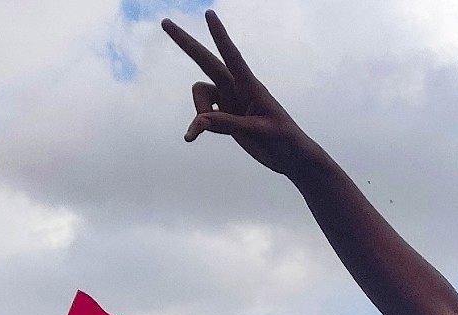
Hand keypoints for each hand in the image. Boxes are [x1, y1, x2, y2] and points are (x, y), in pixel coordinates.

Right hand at [163, 11, 319, 175]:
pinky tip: (200, 137)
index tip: (209, 14)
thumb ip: (229, 124)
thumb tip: (199, 121)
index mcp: (251, 86)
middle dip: (186, 42)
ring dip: (197, 112)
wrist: (292, 158)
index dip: (220, 36)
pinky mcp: (225, 116)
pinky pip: (202, 115)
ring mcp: (230, 101)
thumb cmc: (283, 141)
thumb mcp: (258, 132)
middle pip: (206, 61)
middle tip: (165, 22)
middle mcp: (237, 88)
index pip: (232, 56)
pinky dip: (198, 126)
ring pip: (199, 93)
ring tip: (203, 132)